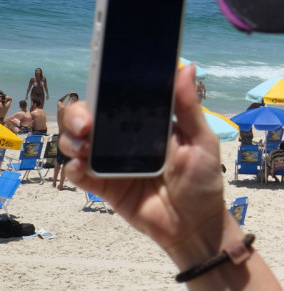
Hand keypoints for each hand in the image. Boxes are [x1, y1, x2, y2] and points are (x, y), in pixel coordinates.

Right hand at [59, 65, 230, 265]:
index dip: (105, 90)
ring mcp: (112, 162)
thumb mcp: (202, 141)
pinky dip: (74, 168)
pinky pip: (80, 174)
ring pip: (77, 142)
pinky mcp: (103, 186)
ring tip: (83, 146)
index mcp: (148, 122)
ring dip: (72, 139)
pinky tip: (80, 168)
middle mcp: (125, 138)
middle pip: (89, 117)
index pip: (119, 98)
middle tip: (87, 124)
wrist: (195, 224)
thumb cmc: (204, 179)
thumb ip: (189, 107)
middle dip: (78, 115)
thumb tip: (188, 67)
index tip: (100, 87)